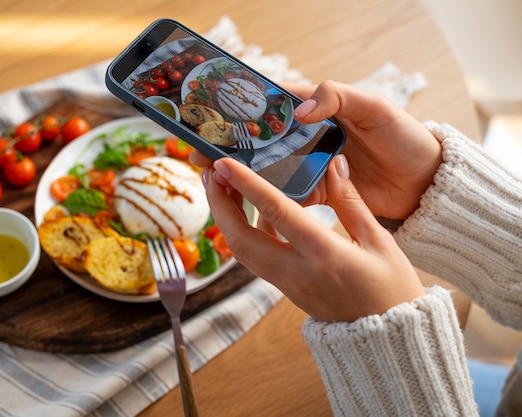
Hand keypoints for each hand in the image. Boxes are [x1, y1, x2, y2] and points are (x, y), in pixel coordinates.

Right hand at [191, 81, 441, 219]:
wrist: (426, 183)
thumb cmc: (404, 137)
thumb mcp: (375, 108)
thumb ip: (338, 97)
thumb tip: (298, 110)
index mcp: (318, 108)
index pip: (271, 104)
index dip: (240, 111)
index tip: (214, 121)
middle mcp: (309, 135)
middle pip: (261, 140)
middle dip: (231, 149)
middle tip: (203, 159)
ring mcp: (312, 164)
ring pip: (270, 170)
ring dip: (244, 178)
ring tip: (218, 185)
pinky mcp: (319, 191)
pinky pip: (288, 196)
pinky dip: (270, 203)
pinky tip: (250, 211)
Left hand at [203, 155, 424, 321]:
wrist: (389, 342)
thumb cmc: (393, 290)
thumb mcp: (380, 241)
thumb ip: (351, 201)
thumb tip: (333, 163)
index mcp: (325, 255)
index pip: (276, 212)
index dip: (246, 184)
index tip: (223, 163)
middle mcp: (298, 273)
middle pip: (240, 239)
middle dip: (218, 205)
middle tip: (209, 172)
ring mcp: (288, 286)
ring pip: (243, 252)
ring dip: (227, 220)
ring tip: (222, 188)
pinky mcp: (287, 291)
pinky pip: (257, 260)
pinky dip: (247, 235)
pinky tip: (253, 214)